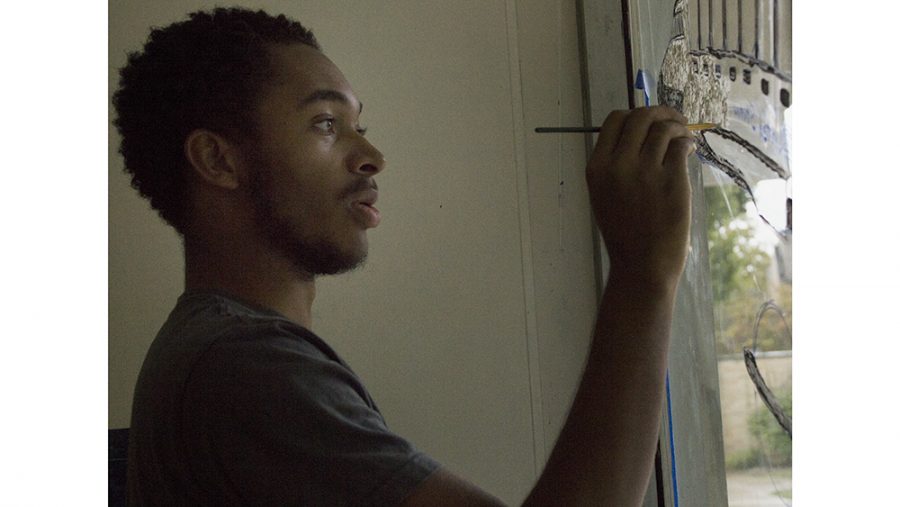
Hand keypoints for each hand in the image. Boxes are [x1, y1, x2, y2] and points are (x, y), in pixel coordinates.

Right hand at [586, 106, 694, 285]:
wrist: (642, 265)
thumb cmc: (625, 233)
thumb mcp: (604, 196)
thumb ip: (615, 164)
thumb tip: (642, 134)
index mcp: (597, 168)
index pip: (614, 121)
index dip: (635, 115)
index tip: (649, 120)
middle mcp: (618, 165)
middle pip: (641, 117)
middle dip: (661, 112)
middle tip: (676, 120)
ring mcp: (645, 171)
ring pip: (664, 128)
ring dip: (679, 128)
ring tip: (685, 139)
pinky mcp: (671, 179)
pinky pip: (681, 146)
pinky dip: (688, 143)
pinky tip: (690, 151)